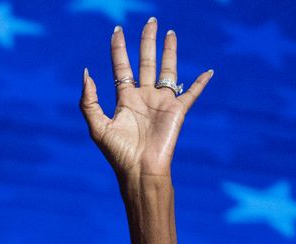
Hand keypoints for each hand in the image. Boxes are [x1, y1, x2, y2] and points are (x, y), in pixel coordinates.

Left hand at [80, 19, 212, 180]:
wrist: (140, 171)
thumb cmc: (118, 153)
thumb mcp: (97, 126)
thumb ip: (89, 101)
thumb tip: (86, 73)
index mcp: (125, 99)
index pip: (122, 67)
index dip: (119, 48)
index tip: (117, 31)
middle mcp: (144, 97)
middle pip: (146, 62)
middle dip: (147, 41)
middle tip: (150, 20)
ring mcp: (162, 102)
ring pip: (167, 70)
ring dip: (169, 51)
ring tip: (170, 33)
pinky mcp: (178, 111)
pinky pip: (192, 93)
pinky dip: (200, 83)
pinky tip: (208, 72)